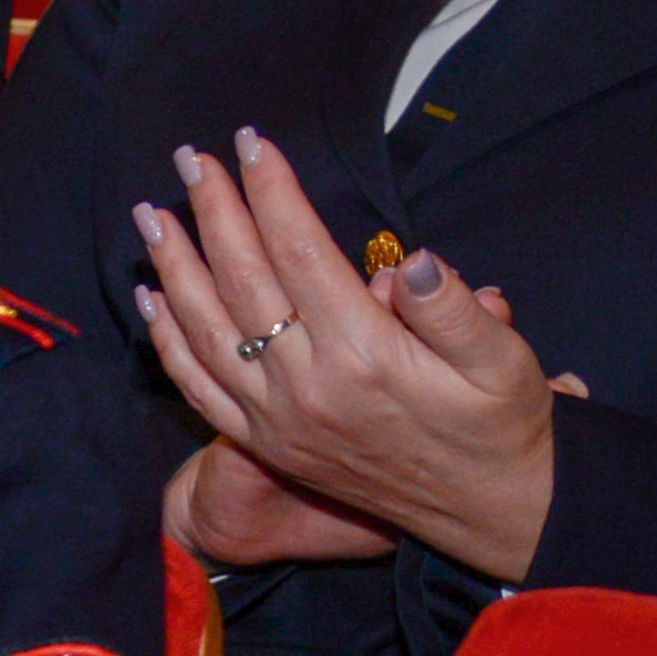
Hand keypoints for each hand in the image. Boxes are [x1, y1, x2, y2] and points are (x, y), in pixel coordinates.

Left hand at [131, 130, 563, 580]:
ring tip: (150, 214)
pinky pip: (199, 386)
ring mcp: (278, 418)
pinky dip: (168, 339)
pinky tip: (149, 297)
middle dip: (213, 211)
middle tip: (191, 158)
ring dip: (174, 266)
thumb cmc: (502, 427)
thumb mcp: (506, 363)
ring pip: (207, 329)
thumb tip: (412, 260)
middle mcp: (308, 387)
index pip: (301, 252)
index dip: (273, 192)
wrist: (491, 512)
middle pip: (243, 279)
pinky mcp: (266, 444)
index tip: (253, 143)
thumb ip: (455, 310)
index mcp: (365, 356)